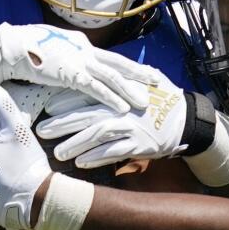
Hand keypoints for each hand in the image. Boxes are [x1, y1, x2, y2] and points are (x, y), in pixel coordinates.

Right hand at [0, 22, 159, 121]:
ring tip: (147, 99)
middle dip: (138, 72)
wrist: (8, 47)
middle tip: (157, 79)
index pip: (106, 57)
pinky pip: (97, 89)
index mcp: (78, 44)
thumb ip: (58, 60)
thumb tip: (60, 67)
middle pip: (117, 63)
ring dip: (130, 89)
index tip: (139, 71)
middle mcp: (84, 49)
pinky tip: (124, 107)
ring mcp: (79, 61)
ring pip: (112, 76)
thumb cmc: (21, 50)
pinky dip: (112, 98)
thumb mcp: (46, 53)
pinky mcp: (72, 73)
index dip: (124, 65)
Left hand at [35, 75, 190, 167]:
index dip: (65, 101)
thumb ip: (117, 78)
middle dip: (62, 124)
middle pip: (86, 115)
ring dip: (76, 145)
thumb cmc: (159, 99)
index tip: (46, 107)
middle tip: (42, 131)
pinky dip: (97, 158)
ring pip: (97, 136)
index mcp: (119, 92)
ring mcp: (130, 127)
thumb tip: (94, 66)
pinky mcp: (139, 145)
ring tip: (59, 153)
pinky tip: (82, 164)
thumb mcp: (140, 82)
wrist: (186, 119)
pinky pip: (114, 153)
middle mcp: (122, 109)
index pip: (88, 94)